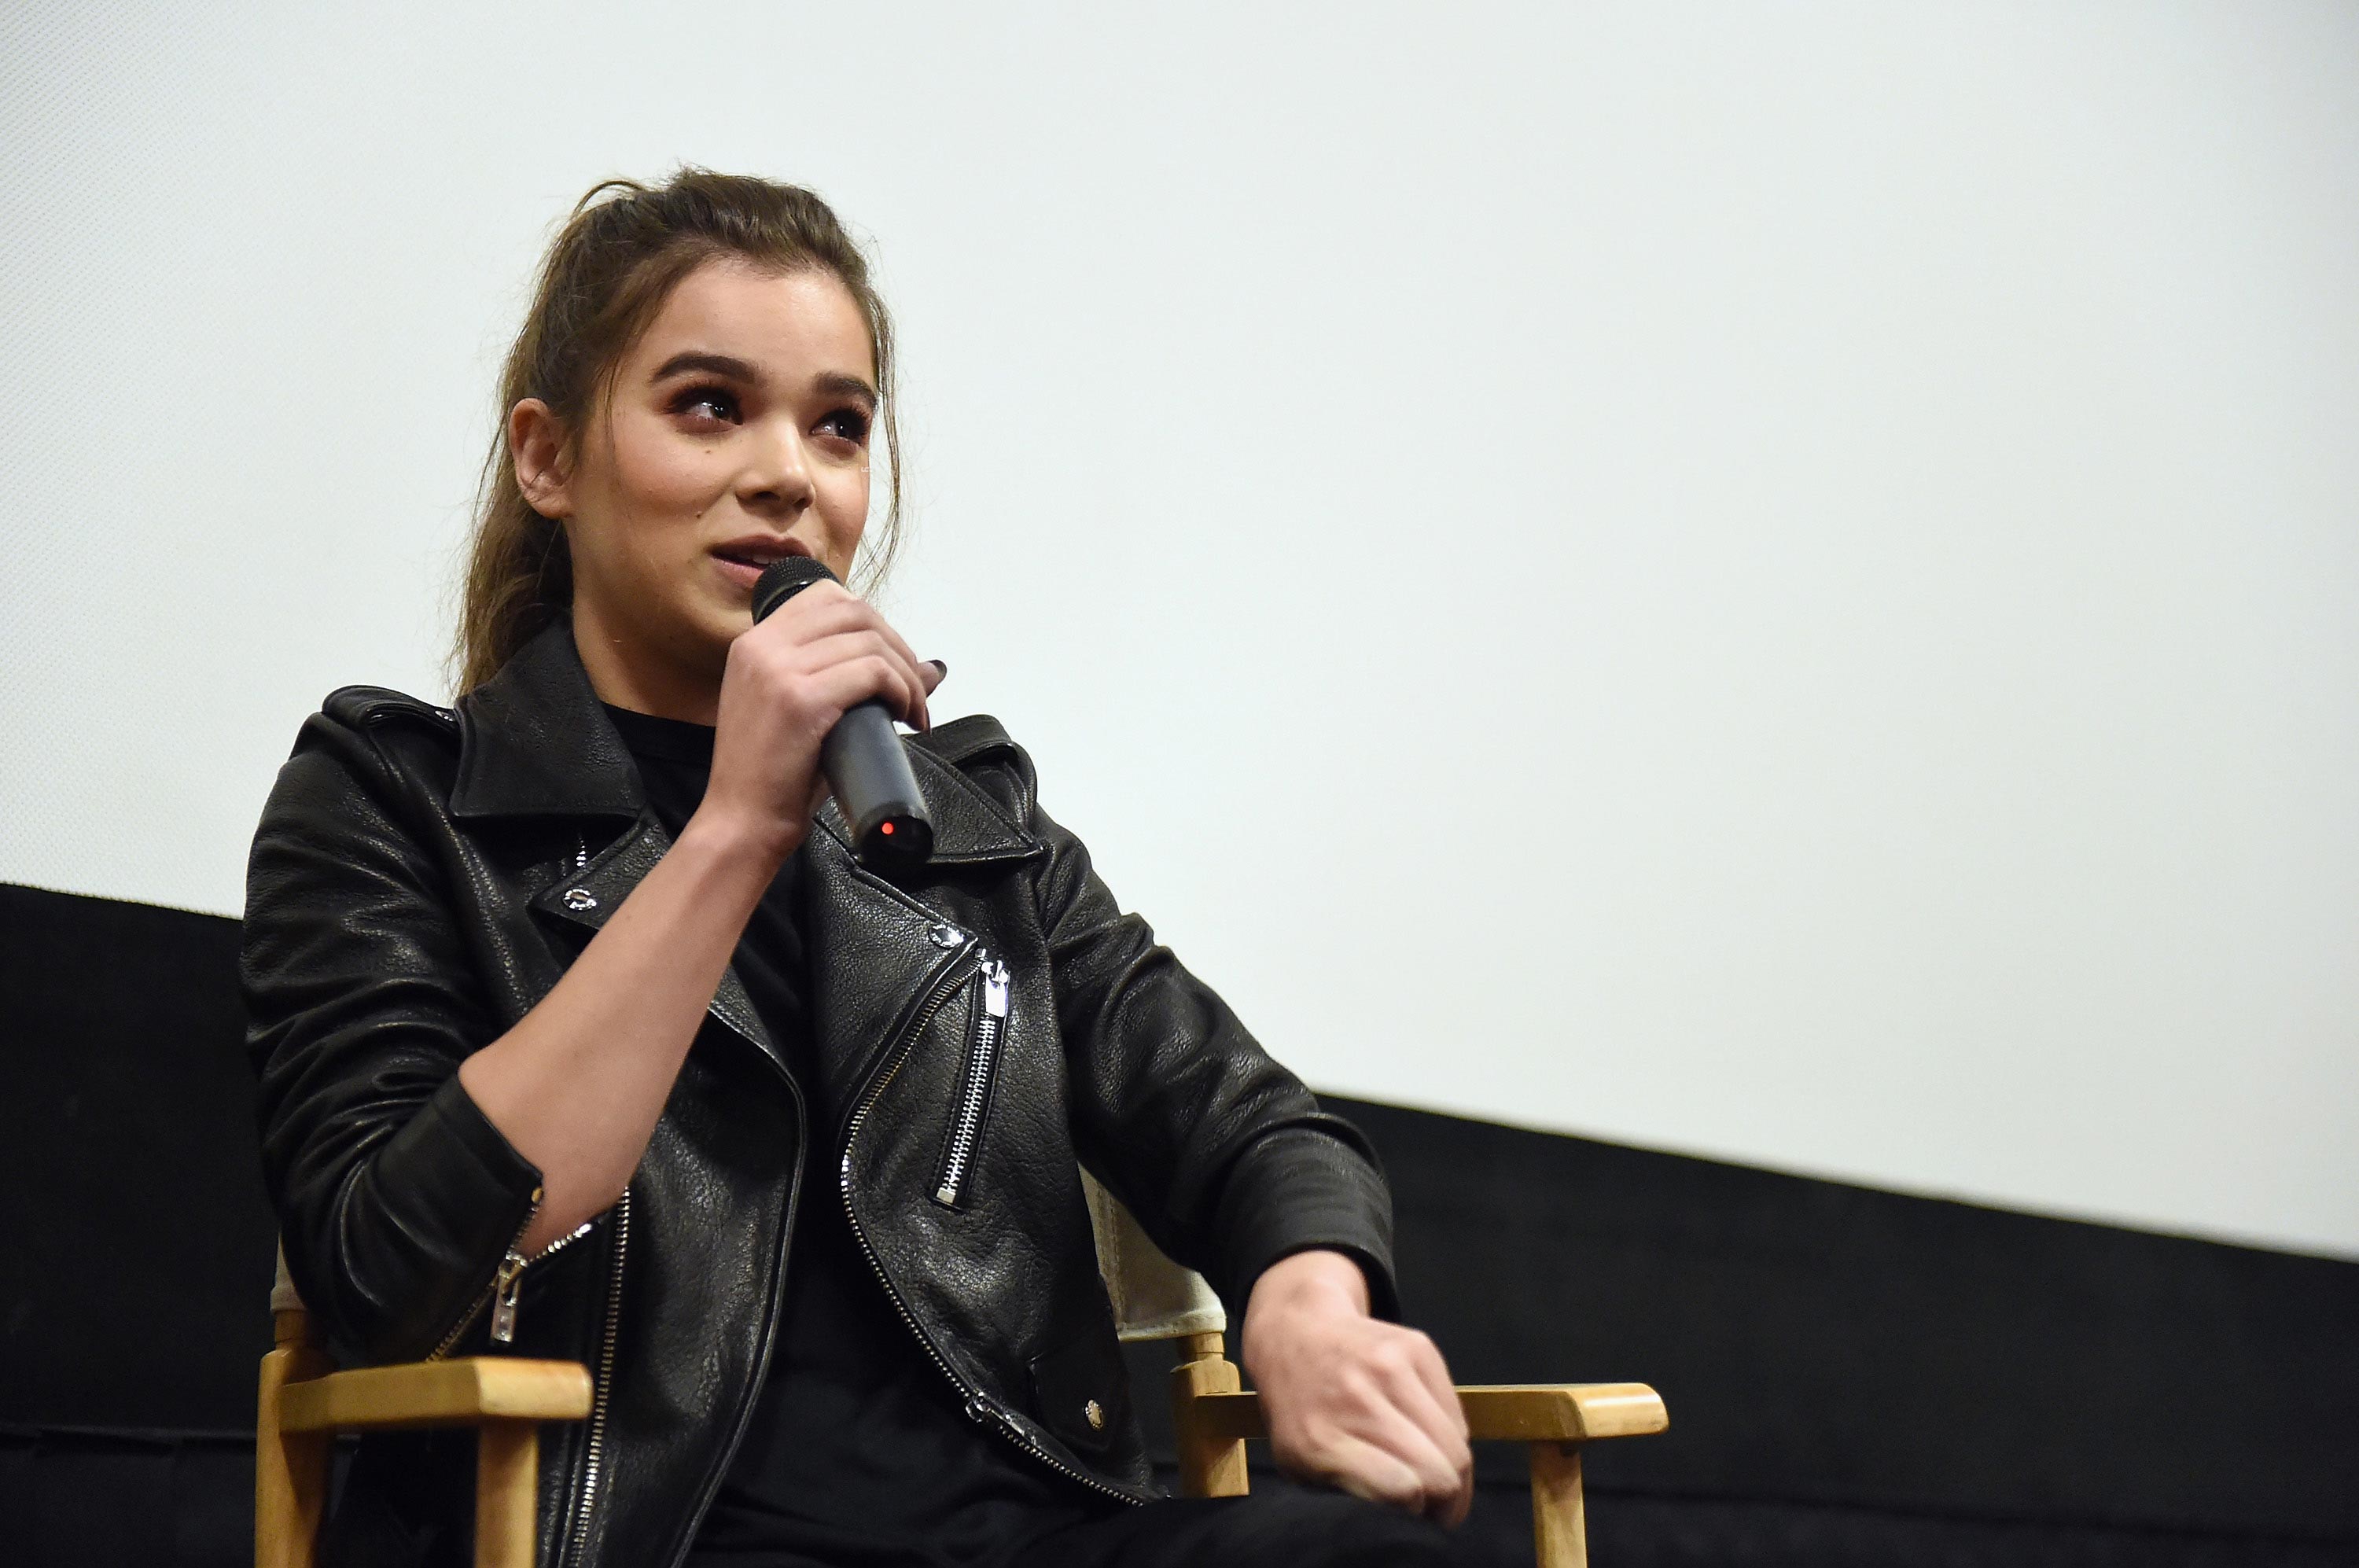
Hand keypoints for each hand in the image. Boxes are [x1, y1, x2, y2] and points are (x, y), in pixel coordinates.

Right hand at [693, 580, 943, 862]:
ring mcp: (778, 670)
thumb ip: (847, 678)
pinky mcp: (801, 700)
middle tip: (911, 686)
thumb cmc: (774, 775)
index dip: (870, 622)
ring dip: (906, 674)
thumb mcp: (803, 710)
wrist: (742, 821)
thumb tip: (929, 668)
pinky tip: (904, 716)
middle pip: (854, 611)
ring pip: (869, 641)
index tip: (888, 658)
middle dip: (896, 645)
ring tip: (912, 709)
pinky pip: (872, 672)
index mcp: (753, 643)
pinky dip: (902, 690)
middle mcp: (761, 647)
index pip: (825, 596)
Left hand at [1239, 1249, 1473, 1524]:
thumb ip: (1353, 1489)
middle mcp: (1355, 1399)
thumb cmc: (1301, 1414)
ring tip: (1439, 1475)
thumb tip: (1418, 1505)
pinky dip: (1451, 1434)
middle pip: (1438, 1470)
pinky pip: (1456, 1413)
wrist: (1297, 1336)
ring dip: (1455, 1471)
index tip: (1416, 1513)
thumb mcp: (1302, 1466)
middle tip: (1439, 1508)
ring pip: (1457, 1443)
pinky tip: (1430, 1437)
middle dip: (1447, 1501)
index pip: (1398, 1487)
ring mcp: (1388, 1367)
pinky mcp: (1417, 1347)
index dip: (1417, 1508)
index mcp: (1319, 1441)